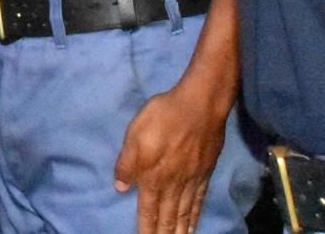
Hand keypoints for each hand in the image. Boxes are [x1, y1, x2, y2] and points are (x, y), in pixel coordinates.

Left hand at [113, 79, 227, 233]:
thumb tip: (120, 187)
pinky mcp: (204, 173)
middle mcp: (173, 183)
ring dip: (179, 231)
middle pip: (168, 217)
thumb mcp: (134, 133)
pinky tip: (194, 224)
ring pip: (184, 213)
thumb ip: (126, 162)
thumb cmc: (163, 116)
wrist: (200, 104)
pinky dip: (195, 217)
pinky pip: (199, 202)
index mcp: (153, 175)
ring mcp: (191, 180)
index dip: (145, 228)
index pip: (148, 209)